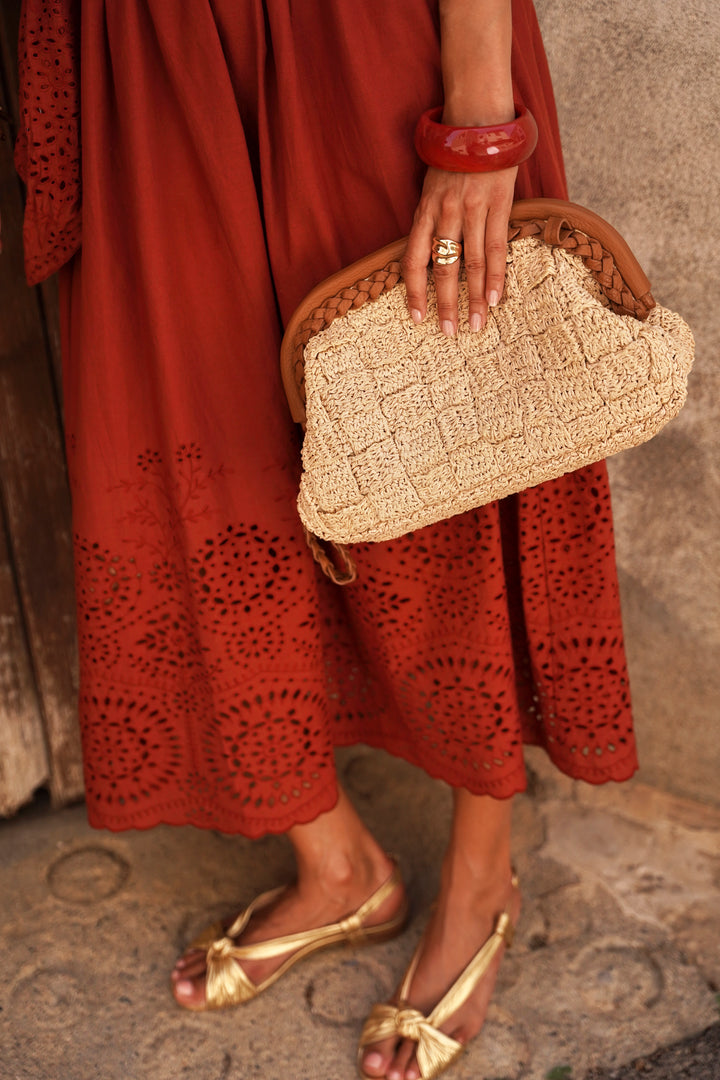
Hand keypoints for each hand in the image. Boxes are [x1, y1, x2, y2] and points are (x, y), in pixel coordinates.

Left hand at [401, 165, 517, 334]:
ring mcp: (473, 209)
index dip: (414, 292)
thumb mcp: (431, 188)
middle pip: (444, 268)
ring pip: (473, 263)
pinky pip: (497, 246)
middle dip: (447, 304)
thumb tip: (431, 256)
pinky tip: (496, 298)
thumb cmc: (454, 157)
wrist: (479, 121)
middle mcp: (445, 213)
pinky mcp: (499, 204)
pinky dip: (497, 275)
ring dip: (476, 298)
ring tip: (478, 324)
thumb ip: (430, 220)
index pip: (413, 260)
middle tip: (449, 332)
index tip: (418, 318)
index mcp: (424, 211)